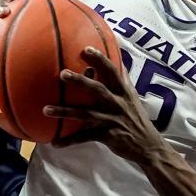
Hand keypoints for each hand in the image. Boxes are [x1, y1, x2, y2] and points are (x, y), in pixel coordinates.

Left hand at [43, 47, 160, 163]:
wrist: (148, 146)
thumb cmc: (137, 118)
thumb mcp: (133, 97)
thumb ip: (124, 79)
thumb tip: (119, 60)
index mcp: (123, 92)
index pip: (112, 71)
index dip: (100, 59)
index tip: (86, 49)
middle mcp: (117, 104)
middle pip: (97, 89)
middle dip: (80, 81)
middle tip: (62, 74)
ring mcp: (111, 120)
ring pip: (85, 114)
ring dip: (65, 112)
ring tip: (46, 109)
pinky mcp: (107, 136)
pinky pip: (85, 138)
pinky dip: (69, 140)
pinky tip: (55, 142)